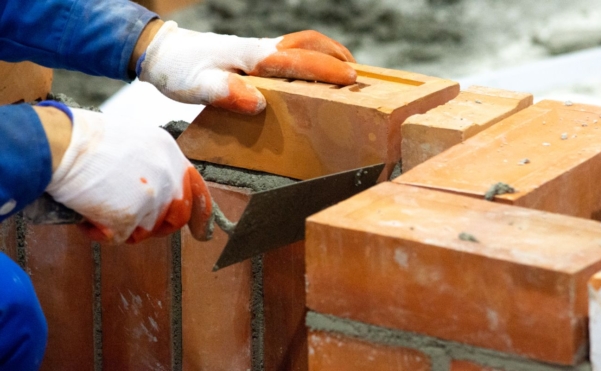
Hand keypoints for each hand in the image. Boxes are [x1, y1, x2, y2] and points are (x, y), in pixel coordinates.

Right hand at [40, 102, 212, 243]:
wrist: (59, 144)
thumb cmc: (82, 140)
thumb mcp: (131, 140)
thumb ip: (151, 163)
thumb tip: (152, 186)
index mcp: (168, 151)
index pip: (196, 188)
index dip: (201, 214)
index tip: (203, 233)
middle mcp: (167, 174)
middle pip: (177, 216)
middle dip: (158, 227)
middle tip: (133, 225)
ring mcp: (152, 196)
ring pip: (147, 229)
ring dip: (124, 227)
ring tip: (97, 209)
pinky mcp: (130, 215)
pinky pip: (120, 238)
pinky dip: (101, 233)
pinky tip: (86, 218)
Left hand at [136, 21, 356, 113]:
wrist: (163, 54)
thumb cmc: (181, 71)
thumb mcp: (198, 87)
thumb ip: (227, 93)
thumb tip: (258, 103)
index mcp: (252, 56)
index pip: (298, 60)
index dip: (326, 70)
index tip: (350, 80)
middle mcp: (260, 48)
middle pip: (308, 43)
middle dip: (336, 56)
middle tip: (357, 75)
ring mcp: (258, 49)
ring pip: (302, 44)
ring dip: (326, 54)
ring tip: (343, 71)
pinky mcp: (253, 55)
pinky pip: (290, 52)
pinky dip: (310, 58)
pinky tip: (309, 75)